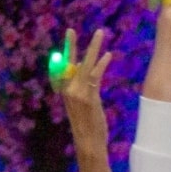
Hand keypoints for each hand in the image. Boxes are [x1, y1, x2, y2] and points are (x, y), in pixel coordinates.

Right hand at [59, 28, 117, 171]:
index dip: (66, 53)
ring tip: (99, 34)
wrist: (88, 142)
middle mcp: (68, 89)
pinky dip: (102, 64)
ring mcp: (78, 93)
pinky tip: (108, 55)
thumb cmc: (87, 126)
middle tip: (70, 29)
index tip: (68, 38)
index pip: (62, 67)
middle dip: (71, 45)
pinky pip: (95, 76)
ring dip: (94, 48)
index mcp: (65, 91)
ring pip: (85, 65)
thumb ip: (82, 86)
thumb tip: (83, 69)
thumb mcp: (82, 105)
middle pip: (69, 62)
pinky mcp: (89, 97)